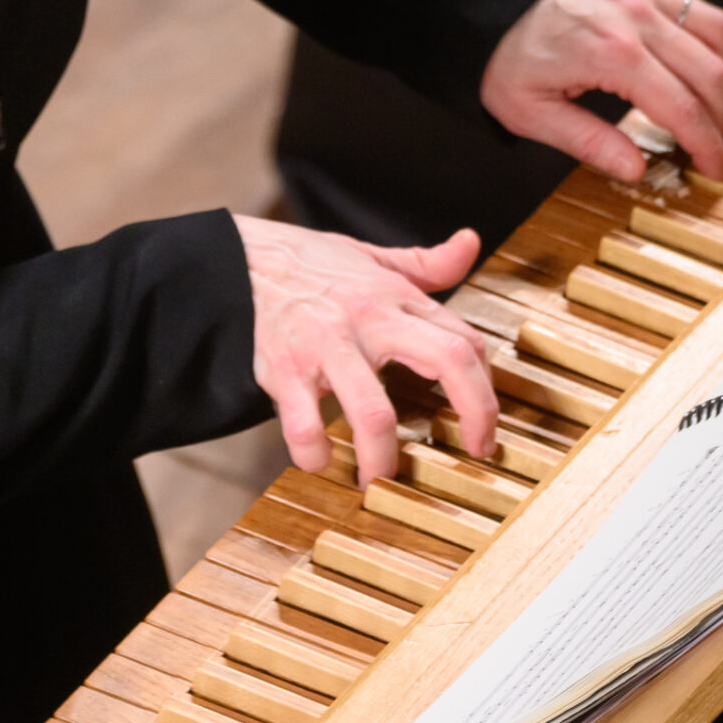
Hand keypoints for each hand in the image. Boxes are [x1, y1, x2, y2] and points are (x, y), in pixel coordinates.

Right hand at [234, 215, 499, 486]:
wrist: (236, 261)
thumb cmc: (310, 267)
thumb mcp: (371, 258)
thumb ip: (424, 262)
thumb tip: (470, 243)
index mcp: (395, 298)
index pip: (464, 341)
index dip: (486, 387)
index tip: (484, 423)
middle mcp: (370, 320)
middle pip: (446, 360)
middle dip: (474, 413)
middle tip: (475, 451)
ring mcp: (327, 347)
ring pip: (375, 412)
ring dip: (384, 457)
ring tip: (382, 479)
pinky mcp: (285, 370)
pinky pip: (304, 425)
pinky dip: (314, 452)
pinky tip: (318, 460)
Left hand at [481, 0, 722, 181]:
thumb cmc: (504, 55)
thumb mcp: (531, 112)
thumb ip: (588, 142)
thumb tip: (637, 170)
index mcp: (611, 55)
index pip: (682, 108)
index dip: (706, 144)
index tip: (715, 169)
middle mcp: (636, 18)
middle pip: (707, 75)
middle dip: (719, 119)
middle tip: (713, 147)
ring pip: (714, 35)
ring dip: (722, 77)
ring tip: (710, 109)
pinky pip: (696, 6)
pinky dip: (711, 40)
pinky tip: (701, 65)